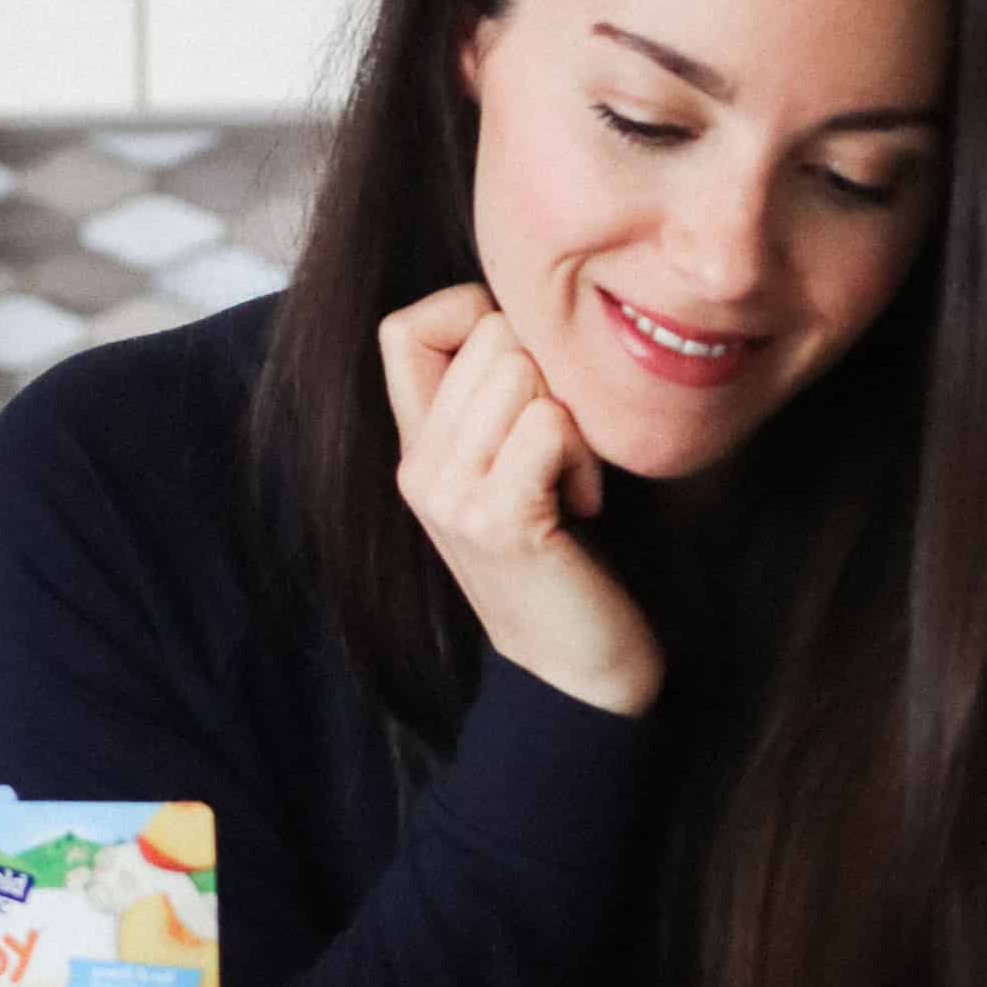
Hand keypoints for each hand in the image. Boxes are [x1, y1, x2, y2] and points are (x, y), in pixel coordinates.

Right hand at [378, 284, 663, 716]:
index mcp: (414, 449)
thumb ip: (491, 405)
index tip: (523, 377)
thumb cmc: (561, 560)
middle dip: (550, 374)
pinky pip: (551, 423)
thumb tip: (521, 314)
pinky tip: (581, 506)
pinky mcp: (498, 519)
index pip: (402, 327)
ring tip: (569, 479)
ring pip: (523, 370)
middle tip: (560, 448)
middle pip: (488, 333)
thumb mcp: (506, 473)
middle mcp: (418, 468)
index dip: (471, 317)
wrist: (570, 672)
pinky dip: (584, 458)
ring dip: (573, 418)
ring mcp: (451, 495)